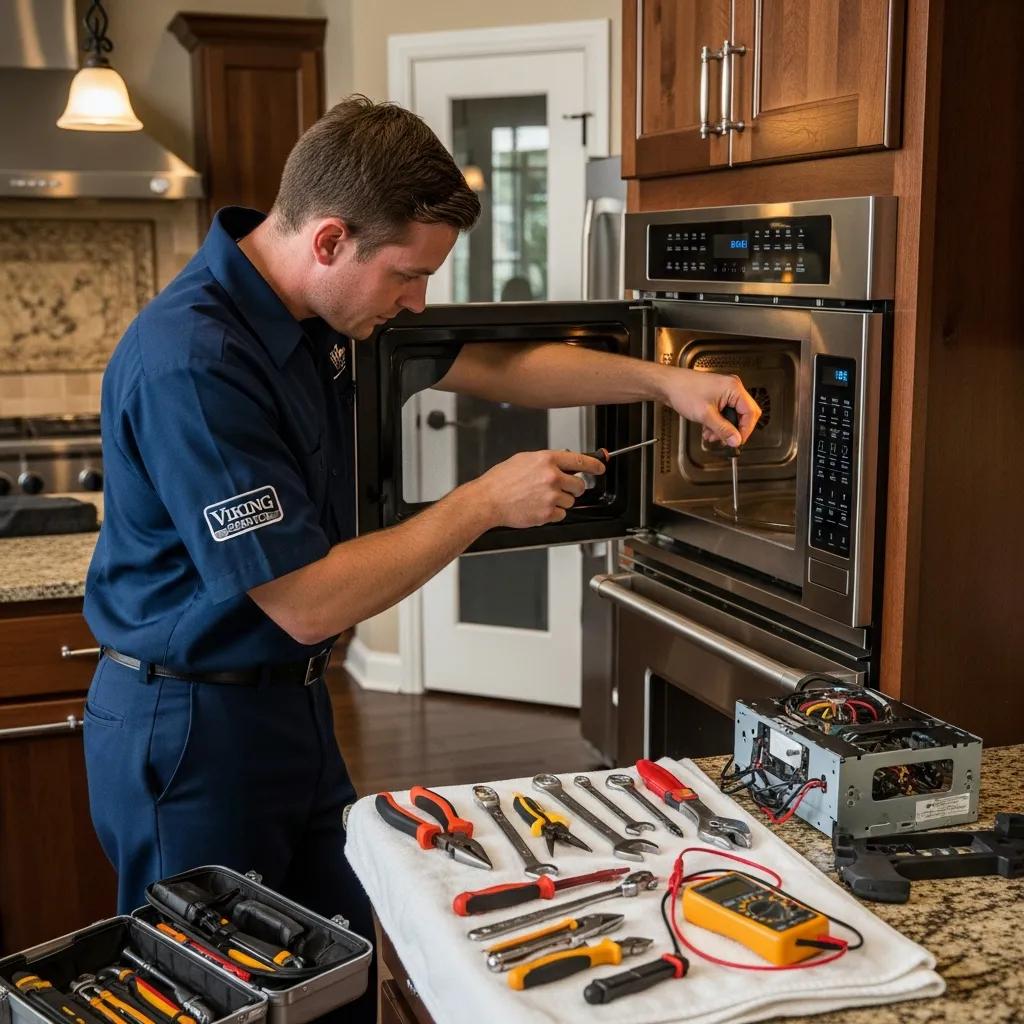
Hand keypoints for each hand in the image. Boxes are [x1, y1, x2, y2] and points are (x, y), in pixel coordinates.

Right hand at [471, 450, 605, 528]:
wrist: (487, 501)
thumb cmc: (500, 481)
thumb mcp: (523, 460)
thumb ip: (546, 461)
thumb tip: (562, 463)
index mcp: (546, 460)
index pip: (580, 460)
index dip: (594, 464)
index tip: (600, 468)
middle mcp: (551, 477)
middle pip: (579, 485)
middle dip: (573, 488)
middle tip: (561, 490)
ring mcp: (551, 496)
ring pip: (571, 502)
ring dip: (561, 502)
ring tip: (541, 499)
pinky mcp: (547, 513)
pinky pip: (561, 515)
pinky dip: (553, 514)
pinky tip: (538, 508)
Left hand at [662, 368, 761, 446]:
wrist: (668, 385)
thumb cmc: (683, 391)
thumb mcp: (706, 415)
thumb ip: (723, 430)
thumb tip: (735, 440)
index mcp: (734, 388)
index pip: (751, 412)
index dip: (745, 430)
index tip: (738, 441)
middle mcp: (732, 388)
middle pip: (744, 414)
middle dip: (733, 429)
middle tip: (725, 439)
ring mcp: (724, 391)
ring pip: (732, 415)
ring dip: (723, 428)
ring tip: (712, 435)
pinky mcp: (717, 396)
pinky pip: (724, 412)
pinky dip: (718, 422)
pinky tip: (708, 428)